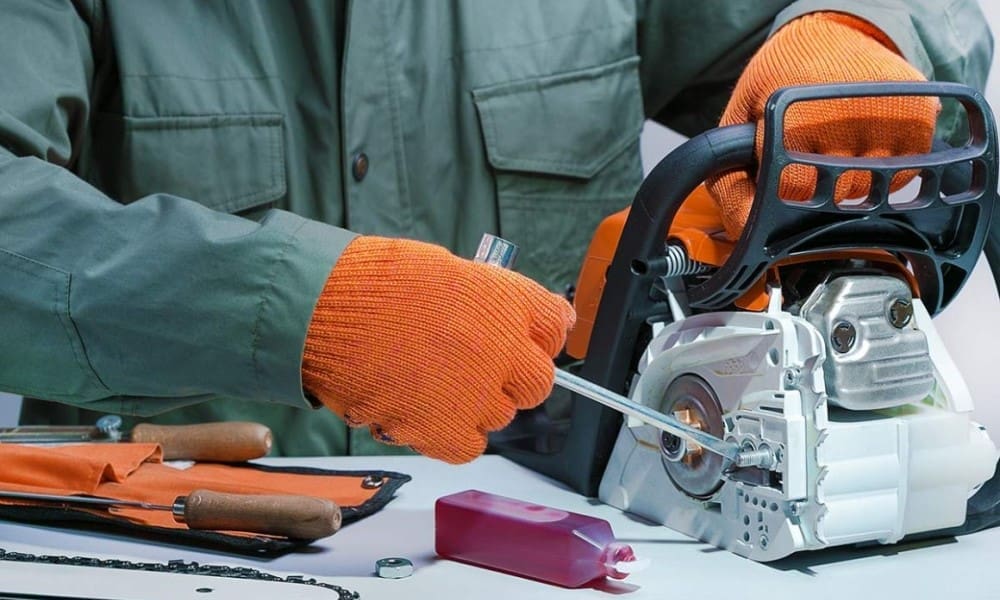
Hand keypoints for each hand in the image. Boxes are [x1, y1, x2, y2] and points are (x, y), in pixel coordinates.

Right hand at [302, 236, 574, 463]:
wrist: (328, 311)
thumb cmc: (375, 284)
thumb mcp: (447, 272)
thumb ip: (488, 298)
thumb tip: (512, 315)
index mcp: (508, 302)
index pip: (557, 324)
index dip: (538, 335)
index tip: (525, 338)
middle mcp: (505, 350)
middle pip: (538, 381)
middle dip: (514, 377)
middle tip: (479, 369)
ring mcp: (478, 394)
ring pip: (501, 415)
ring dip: (477, 404)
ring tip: (434, 384)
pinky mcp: (446, 430)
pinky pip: (470, 445)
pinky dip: (454, 434)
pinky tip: (429, 411)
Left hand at [706, 12, 937, 239]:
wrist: (830, 33)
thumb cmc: (777, 80)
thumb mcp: (737, 124)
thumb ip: (730, 182)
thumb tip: (745, 229)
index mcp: (792, 116)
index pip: (791, 192)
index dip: (782, 198)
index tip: (779, 181)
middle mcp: (843, 115)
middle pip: (832, 197)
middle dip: (816, 190)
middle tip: (807, 157)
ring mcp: (886, 116)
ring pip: (870, 191)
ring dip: (851, 183)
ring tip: (835, 146)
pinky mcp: (919, 117)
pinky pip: (903, 176)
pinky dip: (884, 171)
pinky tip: (864, 145)